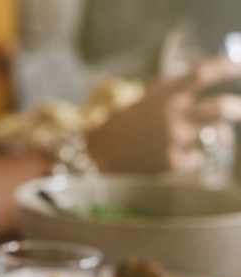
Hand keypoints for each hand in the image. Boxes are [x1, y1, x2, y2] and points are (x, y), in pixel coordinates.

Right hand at [87, 57, 240, 173]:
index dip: (228, 67)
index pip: (205, 72)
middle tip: (239, 111)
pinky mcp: (172, 162)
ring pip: (218, 136)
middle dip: (236, 109)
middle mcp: (174, 113)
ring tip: (222, 138)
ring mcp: (175, 138)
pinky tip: (184, 157)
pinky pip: (198, 159)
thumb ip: (176, 88)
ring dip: (223, 136)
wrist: (98, 152)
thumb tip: (208, 82)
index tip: (238, 69)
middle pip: (221, 107)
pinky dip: (195, 158)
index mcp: (168, 93)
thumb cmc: (125, 124)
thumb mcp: (148, 97)